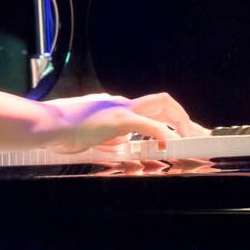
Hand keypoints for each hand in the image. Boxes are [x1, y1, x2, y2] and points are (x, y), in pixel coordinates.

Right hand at [43, 91, 208, 153]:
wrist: (48, 125)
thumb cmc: (64, 132)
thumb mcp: (92, 137)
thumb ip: (110, 140)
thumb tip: (125, 146)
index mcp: (117, 108)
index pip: (151, 110)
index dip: (171, 121)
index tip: (184, 134)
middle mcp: (122, 103)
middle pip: (163, 103)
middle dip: (185, 119)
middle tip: (201, 135)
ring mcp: (121, 109)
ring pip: (161, 106)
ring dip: (181, 122)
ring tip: (193, 138)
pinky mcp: (117, 119)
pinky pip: (147, 124)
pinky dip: (163, 134)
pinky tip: (170, 144)